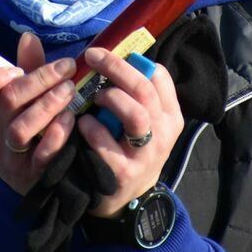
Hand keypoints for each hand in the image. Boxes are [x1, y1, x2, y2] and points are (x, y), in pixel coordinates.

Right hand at [0, 32, 77, 194]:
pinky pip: (42, 156)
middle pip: (8, 101)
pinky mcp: (33, 175)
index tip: (17, 69)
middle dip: (39, 79)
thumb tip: (28, 38)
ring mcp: (12, 157)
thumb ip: (27, 69)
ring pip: (21, 129)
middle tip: (66, 68)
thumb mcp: (25, 99)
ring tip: (69, 92)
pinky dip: (56, 136)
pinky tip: (71, 121)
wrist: (35, 179)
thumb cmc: (31, 127)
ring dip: (48, 106)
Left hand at [76, 46, 183, 216]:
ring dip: (110, 98)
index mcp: (169, 115)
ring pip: (136, 115)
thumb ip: (134, 93)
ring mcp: (146, 155)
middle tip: (91, 57)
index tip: (105, 51)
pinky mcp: (125, 173)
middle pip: (144, 91)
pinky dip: (92, 129)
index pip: (159, 76)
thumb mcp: (142, 122)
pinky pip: (108, 144)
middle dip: (115, 68)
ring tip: (94, 98)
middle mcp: (163, 133)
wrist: (124, 200)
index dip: (131, 59)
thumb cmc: (127, 149)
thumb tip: (116, 53)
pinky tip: (82, 125)